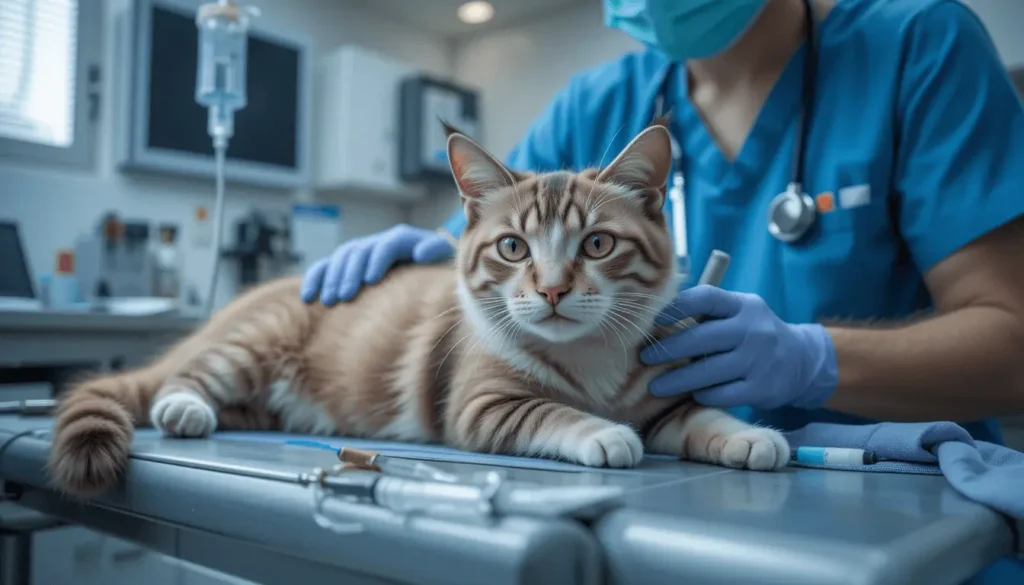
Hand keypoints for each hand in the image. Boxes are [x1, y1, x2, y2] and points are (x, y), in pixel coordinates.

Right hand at [300, 224, 453, 304]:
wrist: (423, 271)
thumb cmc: (434, 269)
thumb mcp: (441, 259)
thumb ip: (435, 252)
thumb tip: (420, 253)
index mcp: (402, 239)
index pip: (388, 244)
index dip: (378, 260)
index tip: (371, 280)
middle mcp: (377, 242)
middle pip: (360, 252)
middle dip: (350, 273)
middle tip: (345, 297)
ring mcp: (359, 252)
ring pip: (340, 258)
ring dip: (332, 279)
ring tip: (329, 301)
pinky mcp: (346, 265)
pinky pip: (325, 267)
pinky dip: (314, 279)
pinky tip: (307, 297)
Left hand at [640, 285, 837, 409]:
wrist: (801, 361)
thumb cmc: (752, 333)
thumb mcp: (738, 313)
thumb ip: (707, 311)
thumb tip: (653, 314)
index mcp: (743, 305)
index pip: (707, 297)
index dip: (677, 306)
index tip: (653, 319)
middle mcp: (753, 329)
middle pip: (701, 338)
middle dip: (668, 349)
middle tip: (645, 357)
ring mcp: (759, 360)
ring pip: (709, 371)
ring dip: (678, 380)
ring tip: (656, 386)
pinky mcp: (763, 388)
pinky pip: (723, 394)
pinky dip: (703, 394)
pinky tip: (693, 394)